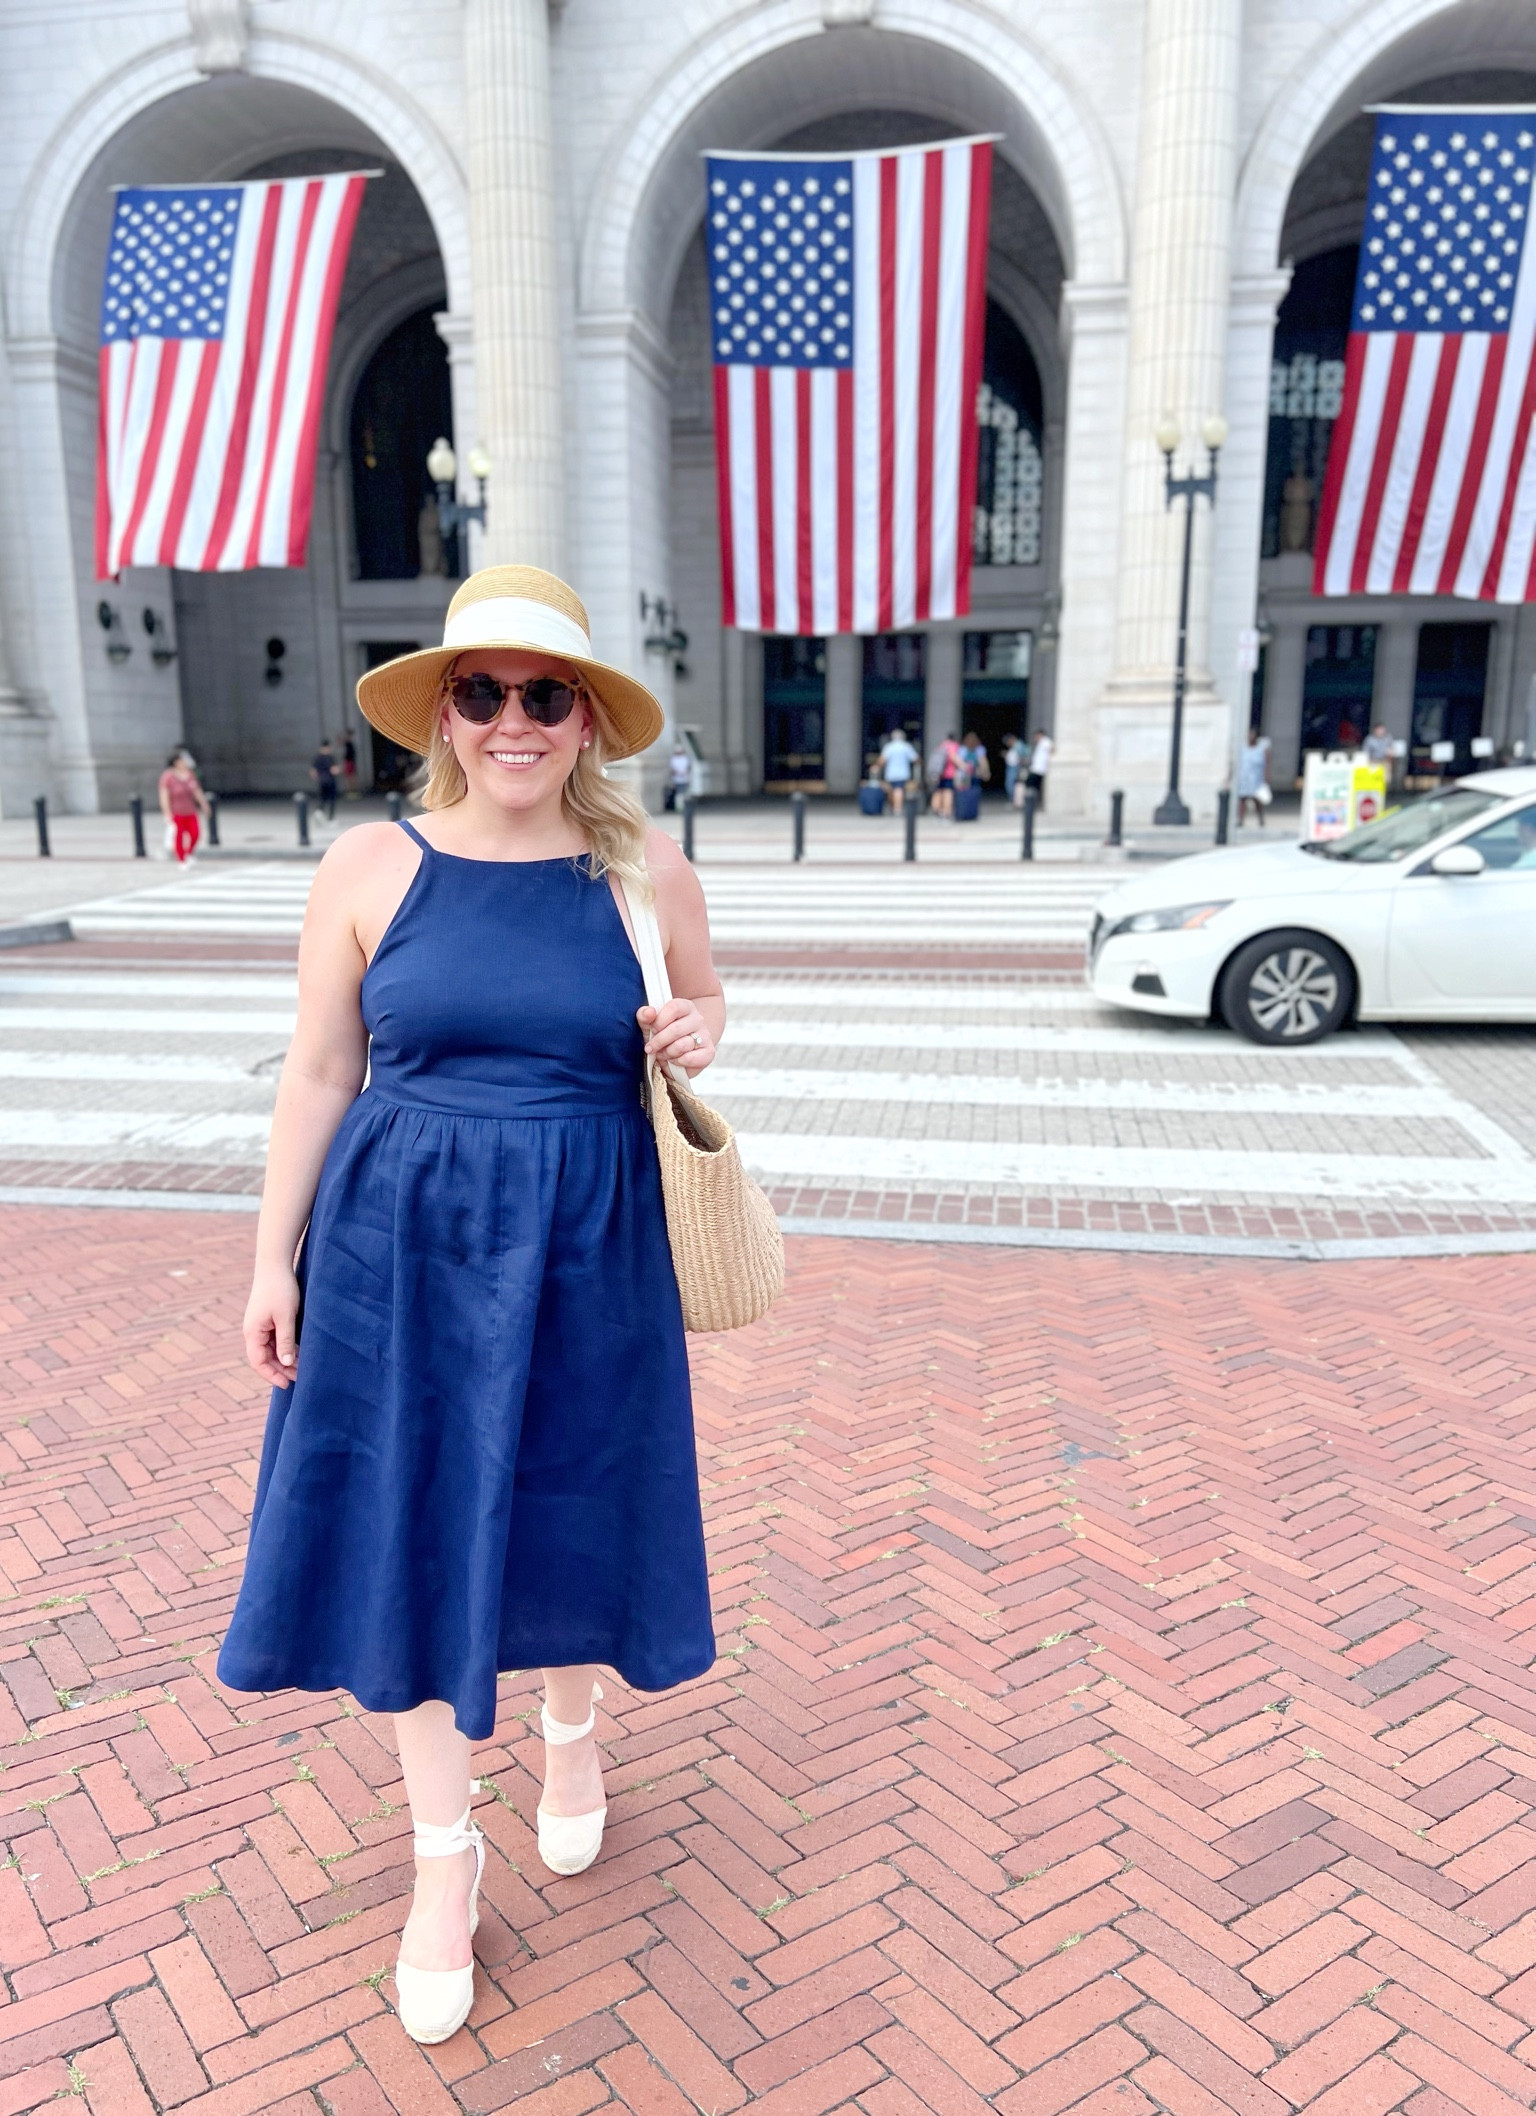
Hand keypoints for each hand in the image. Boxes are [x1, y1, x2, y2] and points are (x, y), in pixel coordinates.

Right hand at [244, 1262, 299, 1387]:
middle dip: (280, 1369)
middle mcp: (253, 1331)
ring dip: (284, 1359)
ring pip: (270, 1349)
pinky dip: (284, 1347)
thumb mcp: (285, 1317)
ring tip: (301, 1367)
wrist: (275, 1264)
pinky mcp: (267, 1318)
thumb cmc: (280, 1289)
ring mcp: (259, 1325)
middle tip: (299, 1378)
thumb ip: (286, 1340)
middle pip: (264, 1358)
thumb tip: (286, 1363)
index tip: (287, 1384)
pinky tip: (297, 1352)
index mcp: (253, 1332)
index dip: (272, 1375)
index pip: (258, 1362)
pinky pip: (274, 1339)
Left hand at [638, 998, 714, 1074]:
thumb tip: (648, 1012)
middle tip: (651, 1048)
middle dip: (659, 1042)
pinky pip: (691, 1058)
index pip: (673, 1008)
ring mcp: (705, 1036)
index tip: (652, 1030)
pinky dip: (678, 1062)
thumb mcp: (650, 1025)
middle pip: (676, 1029)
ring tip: (663, 1054)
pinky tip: (675, 1060)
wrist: (679, 1052)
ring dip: (667, 1053)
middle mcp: (697, 1019)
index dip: (659, 1021)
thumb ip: (645, 1016)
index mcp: (685, 1007)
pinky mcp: (709, 1052)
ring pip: (682, 1045)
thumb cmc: (663, 1035)